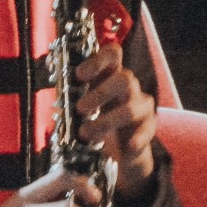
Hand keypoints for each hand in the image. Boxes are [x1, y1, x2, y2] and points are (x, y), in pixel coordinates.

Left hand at [73, 42, 156, 198]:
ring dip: (106, 121)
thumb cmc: (94, 121)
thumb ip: (72, 96)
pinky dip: (137, 139)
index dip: (98, 61)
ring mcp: (141, 106)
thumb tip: (57, 93)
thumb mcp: (81, 106)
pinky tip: (127, 147)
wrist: (116, 151)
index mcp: (110, 75)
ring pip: (130, 108)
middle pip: (124, 79)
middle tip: (80, 109)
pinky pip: (147, 130)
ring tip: (86, 133)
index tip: (79, 75)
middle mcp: (129, 87)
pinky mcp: (149, 128)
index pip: (112, 54)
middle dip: (100, 94)